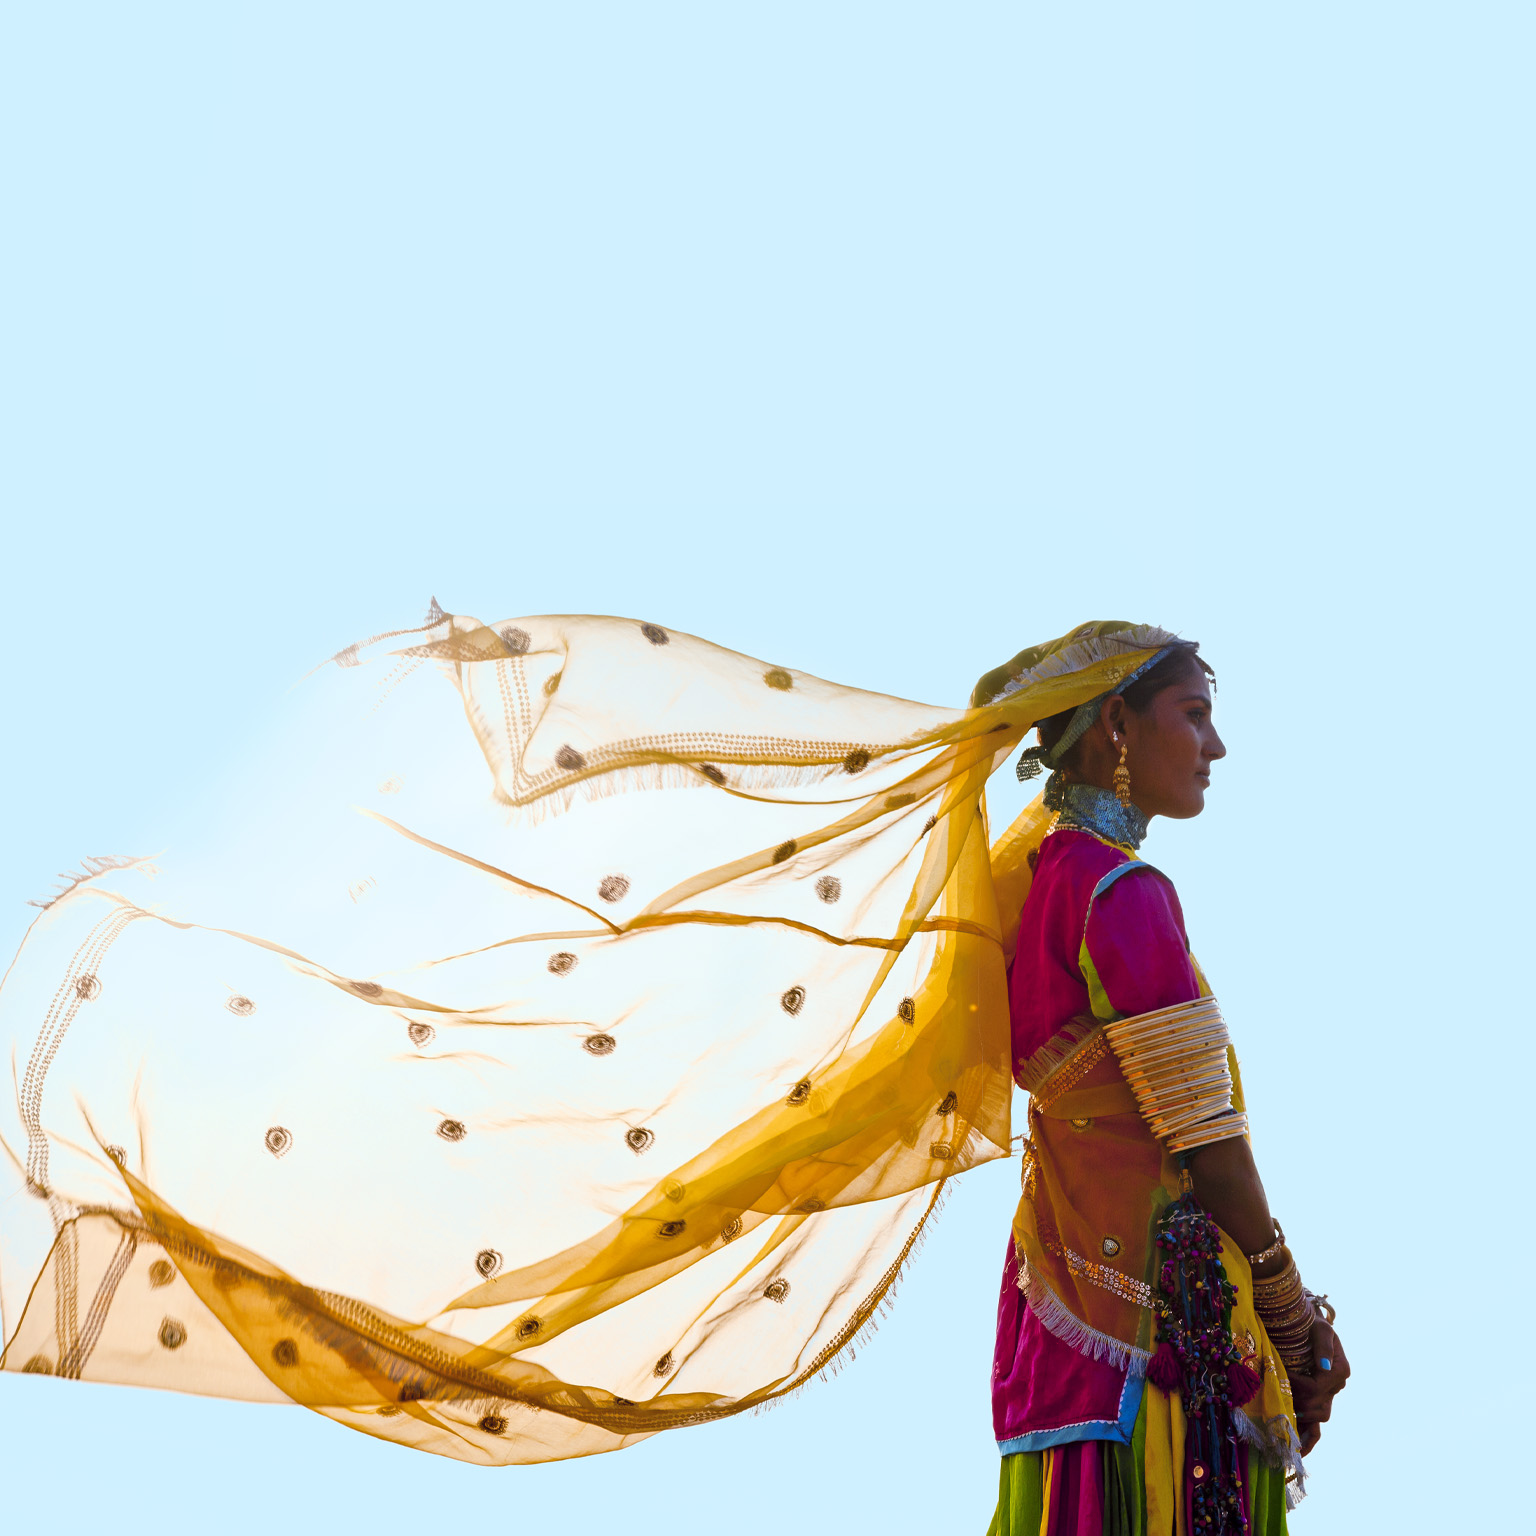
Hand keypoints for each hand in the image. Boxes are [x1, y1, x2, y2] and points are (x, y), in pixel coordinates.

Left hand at [1290, 1315, 1348, 1455]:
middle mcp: (1336, 1386)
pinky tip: (1297, 1453)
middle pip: (1314, 1405)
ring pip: (1317, 1418)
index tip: (1278, 1376)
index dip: (1295, 1385)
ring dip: (1299, 1421)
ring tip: (1280, 1428)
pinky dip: (1308, 1440)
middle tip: (1273, 1397)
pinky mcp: (1320, 1401)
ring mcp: (1329, 1396)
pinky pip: (1317, 1427)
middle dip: (1293, 1402)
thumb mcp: (1320, 1328)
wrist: (1311, 1326)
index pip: (1314, 1387)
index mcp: (1339, 1370)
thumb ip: (1323, 1345)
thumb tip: (1324, 1367)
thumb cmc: (1313, 1323)